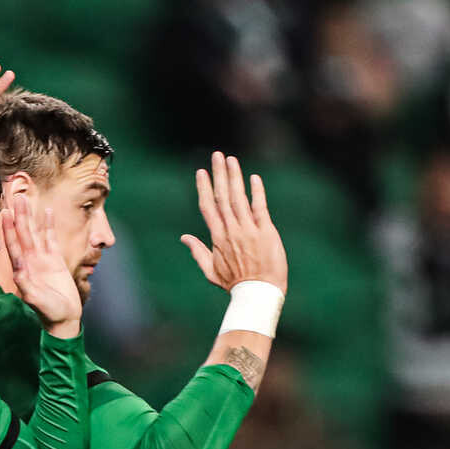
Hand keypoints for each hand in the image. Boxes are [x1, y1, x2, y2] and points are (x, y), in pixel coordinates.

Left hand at [0, 193, 82, 333]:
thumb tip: (19, 273)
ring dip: (30, 217)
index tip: (5, 213)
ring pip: (34, 233)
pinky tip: (46, 211)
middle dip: (18, 216)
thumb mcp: (37, 300)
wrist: (64, 318)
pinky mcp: (55, 260)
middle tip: (15, 197)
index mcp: (22, 270)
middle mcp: (29, 262)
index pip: (13, 246)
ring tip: (25, 199)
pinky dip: (48, 225)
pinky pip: (50, 238)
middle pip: (22, 234)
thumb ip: (28, 287)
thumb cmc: (49, 312)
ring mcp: (42, 260)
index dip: (9, 230)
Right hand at [179, 152, 287, 292]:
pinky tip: (253, 177)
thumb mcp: (210, 272)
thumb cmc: (234, 284)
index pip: (208, 207)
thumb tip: (184, 237)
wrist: (258, 293)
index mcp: (217, 238)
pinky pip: (260, 207)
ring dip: (235, 177)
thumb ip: (198, 252)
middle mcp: (232, 230)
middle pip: (222, 197)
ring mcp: (249, 229)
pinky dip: (257, 191)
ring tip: (231, 160)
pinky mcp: (266, 231)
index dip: (204, 188)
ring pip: (239, 198)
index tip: (201, 172)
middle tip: (217, 155)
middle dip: (219, 174)